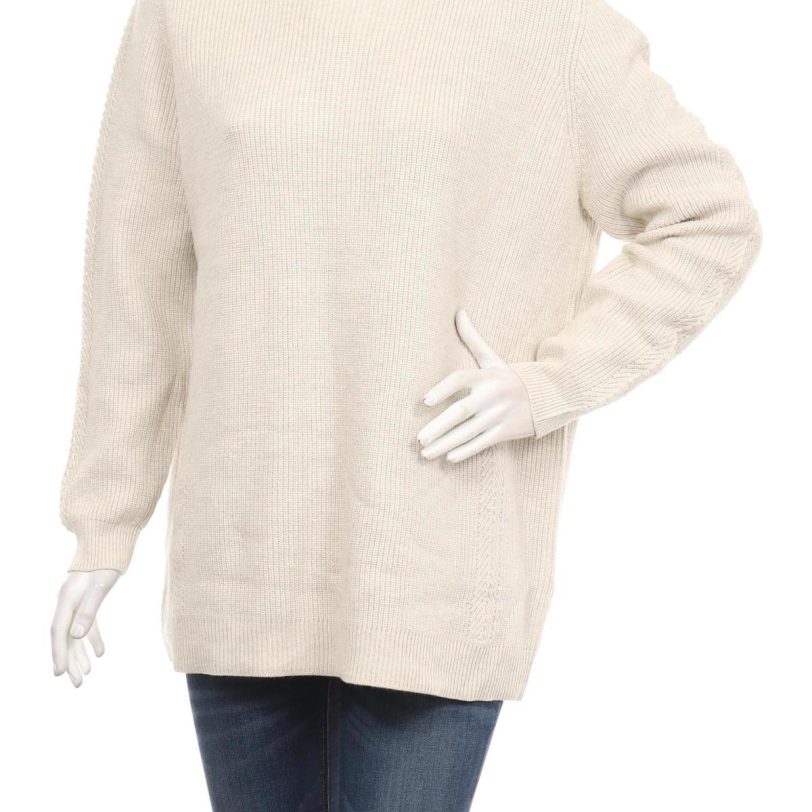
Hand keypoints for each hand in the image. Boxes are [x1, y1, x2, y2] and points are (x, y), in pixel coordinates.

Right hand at [51, 569, 119, 686]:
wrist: (108, 544)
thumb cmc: (105, 564)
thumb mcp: (100, 587)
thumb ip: (88, 611)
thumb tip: (76, 636)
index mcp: (66, 600)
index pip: (59, 632)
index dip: (59, 653)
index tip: (60, 673)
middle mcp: (67, 603)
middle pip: (66, 637)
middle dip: (70, 661)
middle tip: (77, 684)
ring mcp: (76, 603)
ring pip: (75, 634)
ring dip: (80, 654)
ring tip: (86, 675)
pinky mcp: (87, 601)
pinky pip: (87, 625)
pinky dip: (94, 639)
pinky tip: (101, 653)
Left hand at [417, 309, 534, 462]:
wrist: (550, 395)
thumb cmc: (512, 377)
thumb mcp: (494, 358)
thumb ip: (473, 339)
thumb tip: (459, 312)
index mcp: (485, 376)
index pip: (460, 379)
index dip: (442, 388)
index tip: (425, 401)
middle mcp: (491, 395)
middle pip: (461, 412)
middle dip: (439, 427)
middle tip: (419, 439)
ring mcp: (499, 415)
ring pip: (468, 432)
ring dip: (446, 444)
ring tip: (425, 453)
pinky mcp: (506, 431)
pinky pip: (483, 443)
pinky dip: (466, 452)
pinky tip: (449, 458)